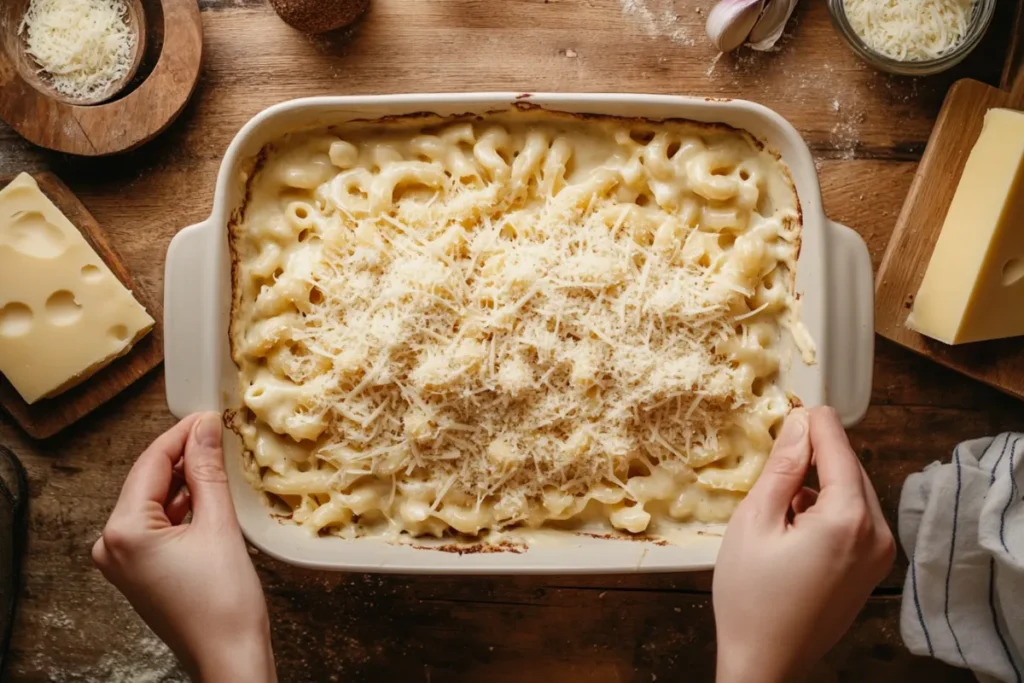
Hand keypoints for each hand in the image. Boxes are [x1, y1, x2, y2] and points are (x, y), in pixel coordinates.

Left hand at [92, 412, 276, 682]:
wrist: (229, 656)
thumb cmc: (224, 603)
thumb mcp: (219, 525)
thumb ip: (208, 470)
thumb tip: (205, 426)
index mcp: (123, 531)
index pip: (151, 463)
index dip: (183, 434)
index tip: (210, 415)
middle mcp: (111, 545)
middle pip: (150, 481)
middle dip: (185, 456)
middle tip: (219, 433)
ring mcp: (122, 561)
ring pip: (155, 502)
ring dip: (187, 482)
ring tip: (220, 462)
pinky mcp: (139, 571)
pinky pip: (158, 525)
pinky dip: (184, 509)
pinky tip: (210, 496)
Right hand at [712, 407, 895, 682]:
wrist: (765, 661)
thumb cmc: (750, 596)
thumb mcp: (755, 521)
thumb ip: (782, 469)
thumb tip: (800, 425)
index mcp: (848, 519)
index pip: (839, 447)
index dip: (814, 422)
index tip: (793, 406)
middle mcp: (876, 534)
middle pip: (850, 468)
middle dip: (816, 454)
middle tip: (776, 450)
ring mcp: (879, 555)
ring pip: (853, 492)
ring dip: (820, 483)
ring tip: (777, 500)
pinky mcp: (872, 569)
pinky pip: (855, 519)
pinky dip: (827, 509)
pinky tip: (793, 525)